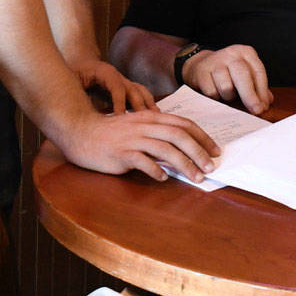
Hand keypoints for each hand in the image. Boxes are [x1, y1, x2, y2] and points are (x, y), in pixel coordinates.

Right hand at [57, 108, 220, 182]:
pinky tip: (164, 178)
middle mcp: (143, 125)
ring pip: (166, 149)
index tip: (215, 150)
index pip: (183, 124)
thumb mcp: (136, 127)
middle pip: (179, 135)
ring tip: (196, 177)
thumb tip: (182, 149)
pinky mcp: (121, 153)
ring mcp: (132, 139)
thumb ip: (156, 134)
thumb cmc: (111, 133)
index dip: (202, 137)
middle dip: (199, 151)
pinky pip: (143, 161)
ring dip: (185, 164)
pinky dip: (156, 170)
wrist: (80, 132)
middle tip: (211, 166)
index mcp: (150, 117)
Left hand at [73, 57, 154, 112]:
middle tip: (144, 124)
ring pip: (141, 92)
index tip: (120, 118)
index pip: (116, 88)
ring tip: (157, 120)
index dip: (119, 103)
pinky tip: (154, 118)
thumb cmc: (76, 71)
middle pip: (133, 90)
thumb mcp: (72, 77)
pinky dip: (148, 105)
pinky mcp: (127, 88)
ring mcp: (124, 81)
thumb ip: (75, 89)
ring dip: (148, 105)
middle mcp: (118, 76)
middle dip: (139, 107)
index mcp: (105, 73)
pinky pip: (141, 95)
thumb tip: (75, 106)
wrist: (82, 61)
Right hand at [182, 45, 271, 114]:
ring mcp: (215, 61)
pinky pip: (212, 92)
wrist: (200, 65)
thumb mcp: (246, 75)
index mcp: (246, 53)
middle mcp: (231, 54)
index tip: (264, 106)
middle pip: (243, 76)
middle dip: (250, 96)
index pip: (258, 72)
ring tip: (227, 94)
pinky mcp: (201, 71)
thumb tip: (266, 102)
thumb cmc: (228, 73)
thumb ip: (257, 87)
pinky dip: (216, 97)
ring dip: (229, 96)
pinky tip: (215, 92)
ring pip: (226, 87)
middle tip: (256, 110)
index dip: (262, 91)